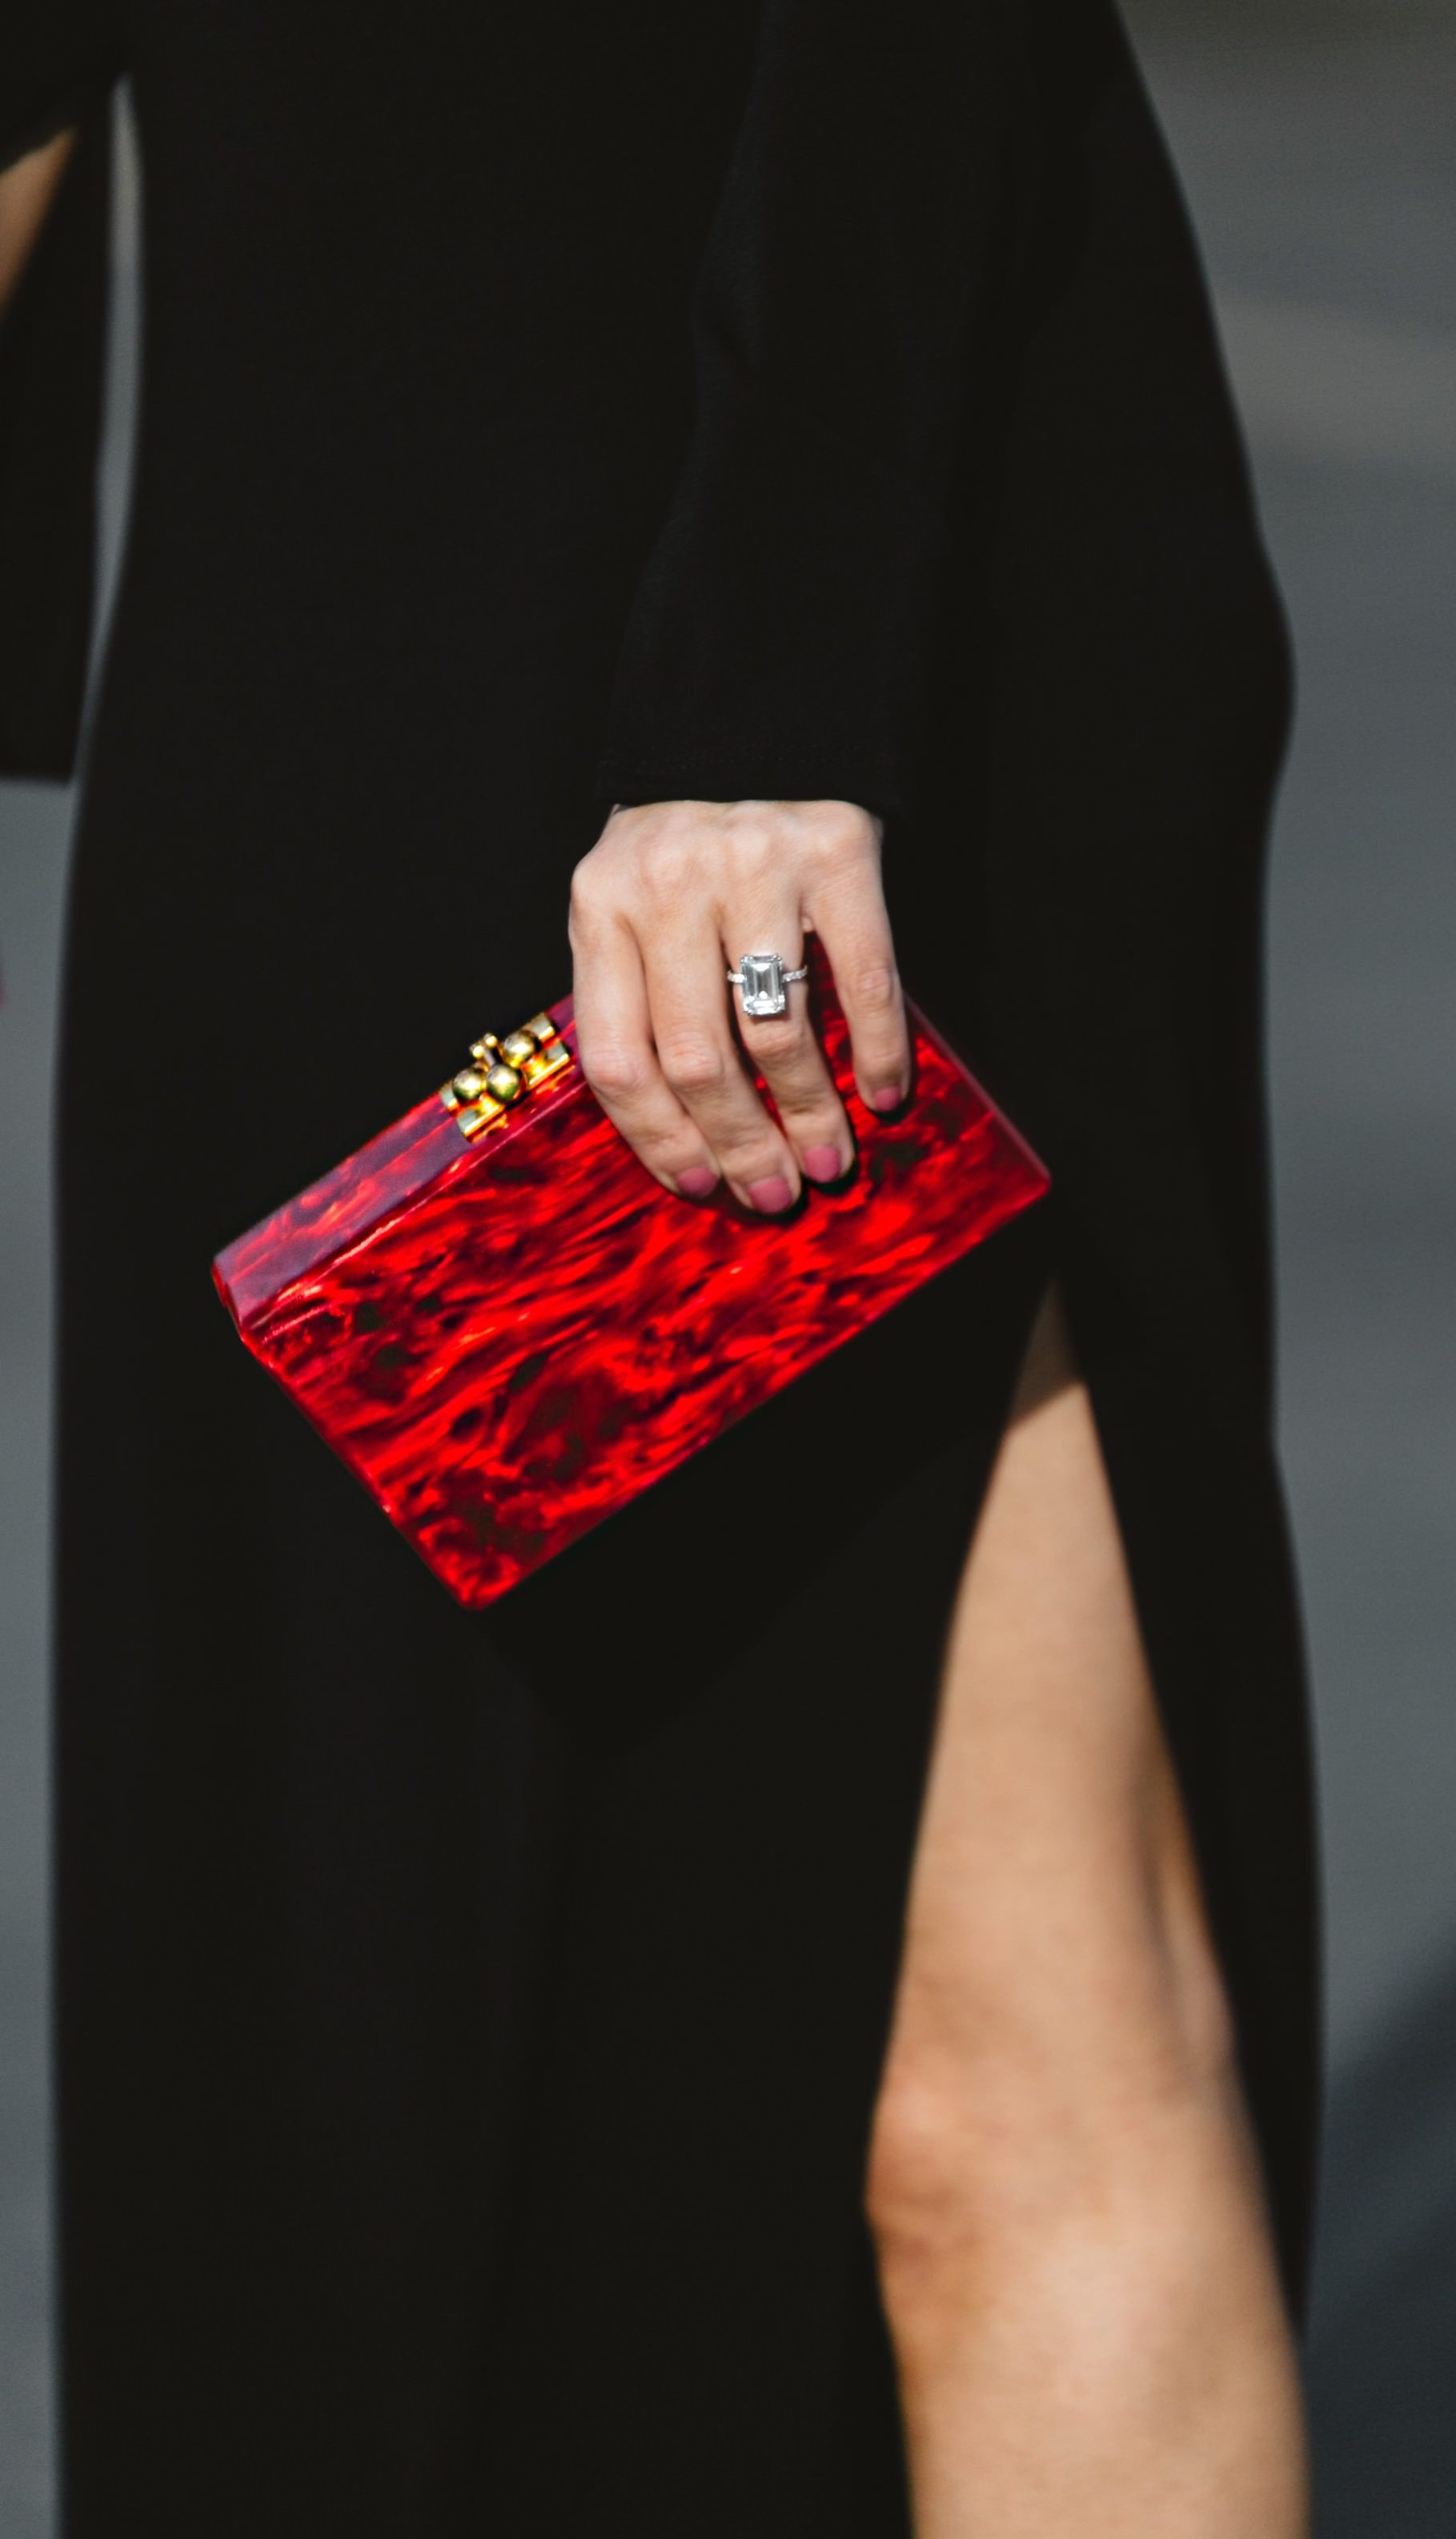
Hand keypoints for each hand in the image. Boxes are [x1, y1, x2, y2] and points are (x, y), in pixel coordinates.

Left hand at [568, 799, 911, 1212]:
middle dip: (739, 1144)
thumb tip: (685, 1129)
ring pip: (776, 1030)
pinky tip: (886, 1094)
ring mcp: (754, 867)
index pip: (615, 1057)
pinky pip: (865, 980)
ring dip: (809, 1112)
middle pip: (695, 1059)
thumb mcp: (630, 896)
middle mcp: (668, 887)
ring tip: (830, 1159)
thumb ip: (637, 987)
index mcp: (599, 907)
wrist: (757, 705)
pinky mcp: (838, 851)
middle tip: (773, 1193)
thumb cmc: (690, 831)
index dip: (657, 1139)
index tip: (699, 1185)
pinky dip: (880, 1050)